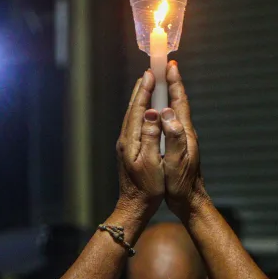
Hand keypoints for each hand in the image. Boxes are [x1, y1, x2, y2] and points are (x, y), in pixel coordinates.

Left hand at [116, 70, 164, 216]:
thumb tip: (150, 113)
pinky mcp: (129, 150)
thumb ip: (150, 136)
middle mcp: (125, 140)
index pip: (137, 109)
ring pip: (133, 115)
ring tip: (148, 85)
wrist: (134, 206)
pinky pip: (135, 124)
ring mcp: (126, 145)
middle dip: (142, 89)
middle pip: (133, 108)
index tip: (152, 73)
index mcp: (130, 140)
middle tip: (150, 72)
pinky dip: (140, 112)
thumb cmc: (147, 188)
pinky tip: (145, 112)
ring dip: (140, 99)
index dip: (145, 90)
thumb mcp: (152, 162)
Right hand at [160, 61, 207, 220]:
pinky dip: (163, 111)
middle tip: (163, 67)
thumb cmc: (181, 184)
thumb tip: (168, 113)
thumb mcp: (176, 161)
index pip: (180, 101)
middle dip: (170, 83)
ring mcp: (182, 139)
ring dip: (166, 95)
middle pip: (177, 102)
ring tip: (158, 84)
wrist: (189, 201)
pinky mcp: (177, 146)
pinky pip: (169, 122)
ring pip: (173, 111)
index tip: (170, 65)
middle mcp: (185, 133)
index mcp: (185, 133)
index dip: (174, 82)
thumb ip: (173, 137)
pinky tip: (157, 113)